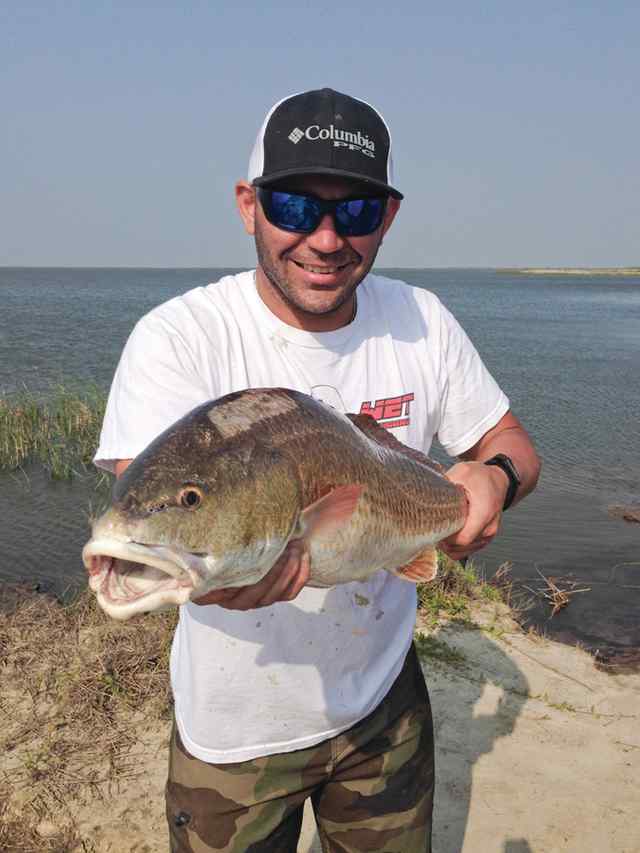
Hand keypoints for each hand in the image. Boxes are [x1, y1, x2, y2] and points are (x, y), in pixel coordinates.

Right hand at [191, 539, 310, 610]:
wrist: (260, 544)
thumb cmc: (232, 548)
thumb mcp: (217, 551)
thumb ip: (206, 557)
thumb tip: (187, 549)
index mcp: (222, 595)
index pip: (230, 595)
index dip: (239, 584)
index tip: (249, 566)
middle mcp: (241, 602)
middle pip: (257, 594)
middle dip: (271, 571)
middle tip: (282, 549)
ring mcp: (262, 600)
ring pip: (276, 592)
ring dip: (288, 569)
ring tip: (294, 547)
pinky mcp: (282, 595)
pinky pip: (293, 591)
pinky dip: (301, 574)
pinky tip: (304, 555)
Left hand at [439, 461, 507, 559]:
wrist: (498, 480)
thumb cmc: (480, 476)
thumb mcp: (461, 472)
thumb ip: (445, 484)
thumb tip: (424, 493)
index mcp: (484, 512)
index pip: (462, 538)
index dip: (446, 537)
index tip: (436, 526)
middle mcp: (489, 527)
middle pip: (461, 547)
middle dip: (444, 540)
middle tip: (435, 526)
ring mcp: (488, 535)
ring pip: (462, 552)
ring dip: (449, 544)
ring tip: (442, 528)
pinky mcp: (485, 539)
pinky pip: (466, 551)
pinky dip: (455, 546)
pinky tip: (449, 533)